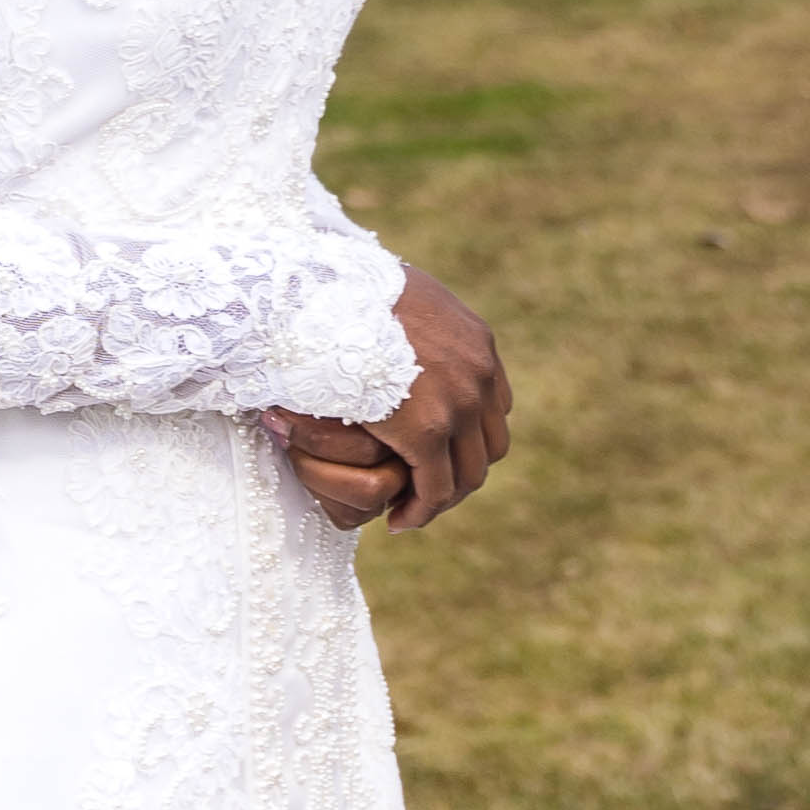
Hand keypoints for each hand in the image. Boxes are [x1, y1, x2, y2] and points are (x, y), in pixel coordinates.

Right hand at [268, 279, 509, 537]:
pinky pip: (436, 488)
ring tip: (410, 511)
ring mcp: (458, 402)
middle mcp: (478, 373)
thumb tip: (400, 327)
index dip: (466, 438)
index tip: (436, 455)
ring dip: (442, 499)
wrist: (316, 293)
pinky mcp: (427, 431)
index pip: (493, 406)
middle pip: (489, 445)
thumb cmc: (338, 291)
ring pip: (469, 474)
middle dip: (460, 474)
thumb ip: (414, 321)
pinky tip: (398, 519)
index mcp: (475, 341)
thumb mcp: (396, 296)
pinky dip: (421, 510)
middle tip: (424, 492)